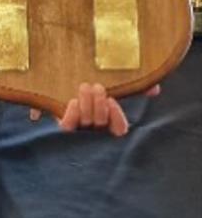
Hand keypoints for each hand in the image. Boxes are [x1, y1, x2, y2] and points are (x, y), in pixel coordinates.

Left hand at [30, 82, 160, 137]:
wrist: (62, 87)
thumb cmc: (95, 93)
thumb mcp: (115, 88)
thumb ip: (137, 88)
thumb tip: (156, 89)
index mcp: (110, 123)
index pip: (119, 130)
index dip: (117, 118)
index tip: (112, 101)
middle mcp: (95, 130)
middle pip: (99, 124)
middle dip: (99, 106)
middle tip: (97, 87)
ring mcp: (78, 129)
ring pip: (85, 123)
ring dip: (86, 105)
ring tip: (85, 87)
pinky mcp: (63, 126)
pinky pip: (67, 127)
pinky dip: (71, 114)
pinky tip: (72, 102)